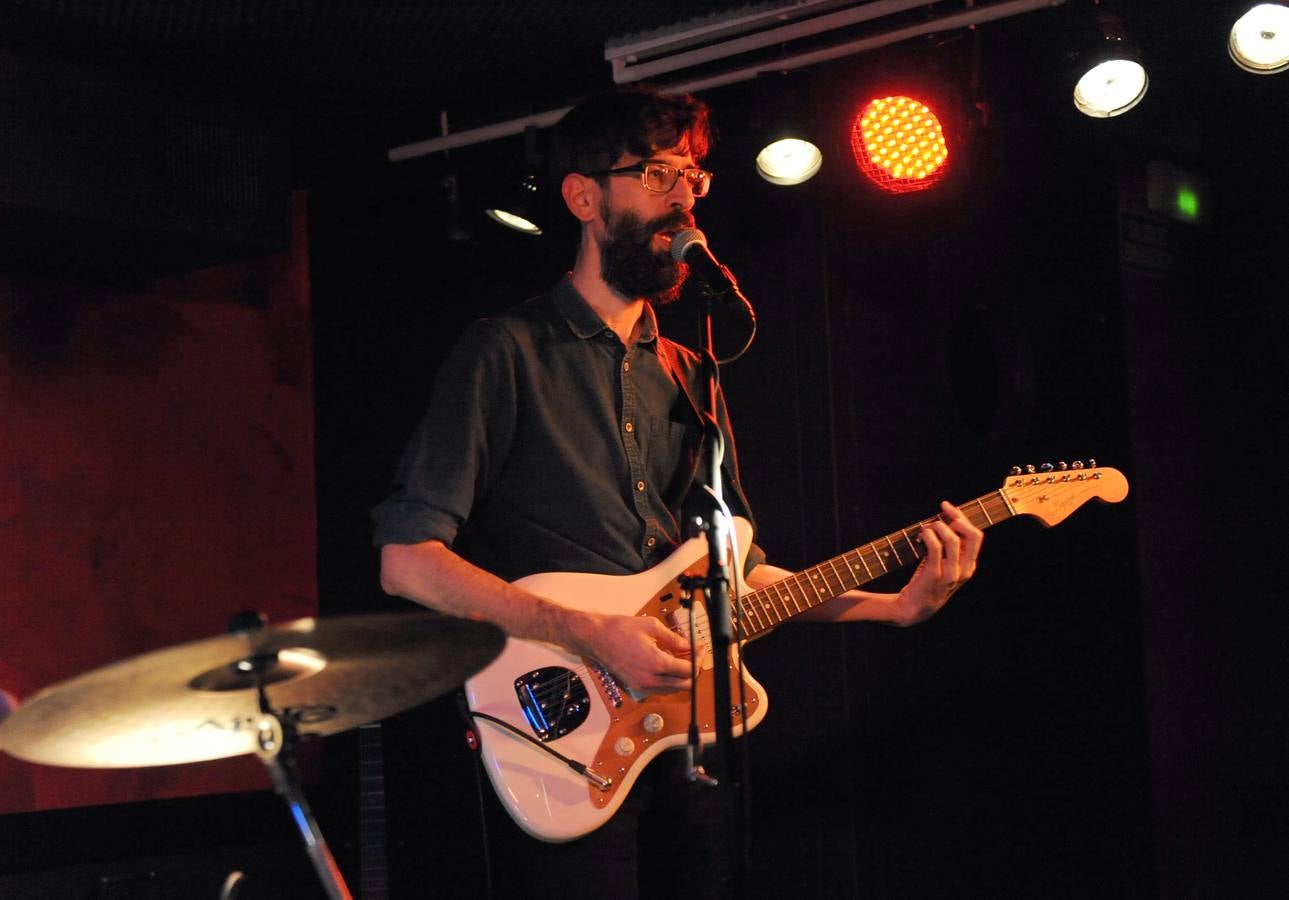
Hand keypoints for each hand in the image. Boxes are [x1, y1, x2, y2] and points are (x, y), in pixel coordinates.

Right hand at [570, 612, 693, 694]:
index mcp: (655, 663)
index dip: (698, 659)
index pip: (688, 670)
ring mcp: (642, 685)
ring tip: (681, 657)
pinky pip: (660, 687)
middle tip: (695, 655)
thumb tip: (689, 645)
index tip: (700, 649)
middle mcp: (650, 679)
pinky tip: (667, 662)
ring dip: (681, 675)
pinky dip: (668, 678)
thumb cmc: (618, 630)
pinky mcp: (636, 686)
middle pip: (684, 684)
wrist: (596, 638)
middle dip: (693, 670)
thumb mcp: (652, 627)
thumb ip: (674, 639)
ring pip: (673, 688)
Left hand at [892, 500, 983, 625]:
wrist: (914, 609)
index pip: (976, 535)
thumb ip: (949, 548)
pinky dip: (927, 535)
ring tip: (925, 529)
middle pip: (972, 535)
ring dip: (937, 526)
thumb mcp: (945, 565)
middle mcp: (964, 570)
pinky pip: (934, 547)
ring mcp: (950, 573)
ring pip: (952, 538)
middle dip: (957, 517)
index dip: (962, 517)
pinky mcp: (934, 574)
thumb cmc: (927, 582)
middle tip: (940, 512)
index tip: (947, 507)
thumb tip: (946, 520)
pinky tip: (920, 536)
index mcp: (970, 566)